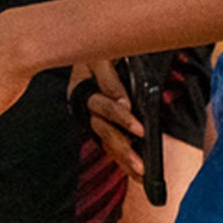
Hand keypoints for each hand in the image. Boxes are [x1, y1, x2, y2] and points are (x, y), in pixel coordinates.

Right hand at [72, 59, 145, 179]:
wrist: (96, 49)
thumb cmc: (103, 51)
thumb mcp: (103, 54)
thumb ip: (109, 76)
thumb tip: (123, 102)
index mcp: (82, 82)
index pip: (101, 99)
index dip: (118, 113)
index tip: (135, 120)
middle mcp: (83, 102)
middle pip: (102, 124)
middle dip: (121, 141)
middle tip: (140, 154)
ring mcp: (91, 116)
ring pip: (105, 138)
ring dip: (123, 155)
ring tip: (140, 171)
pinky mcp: (99, 126)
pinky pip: (109, 144)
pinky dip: (123, 159)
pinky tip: (136, 172)